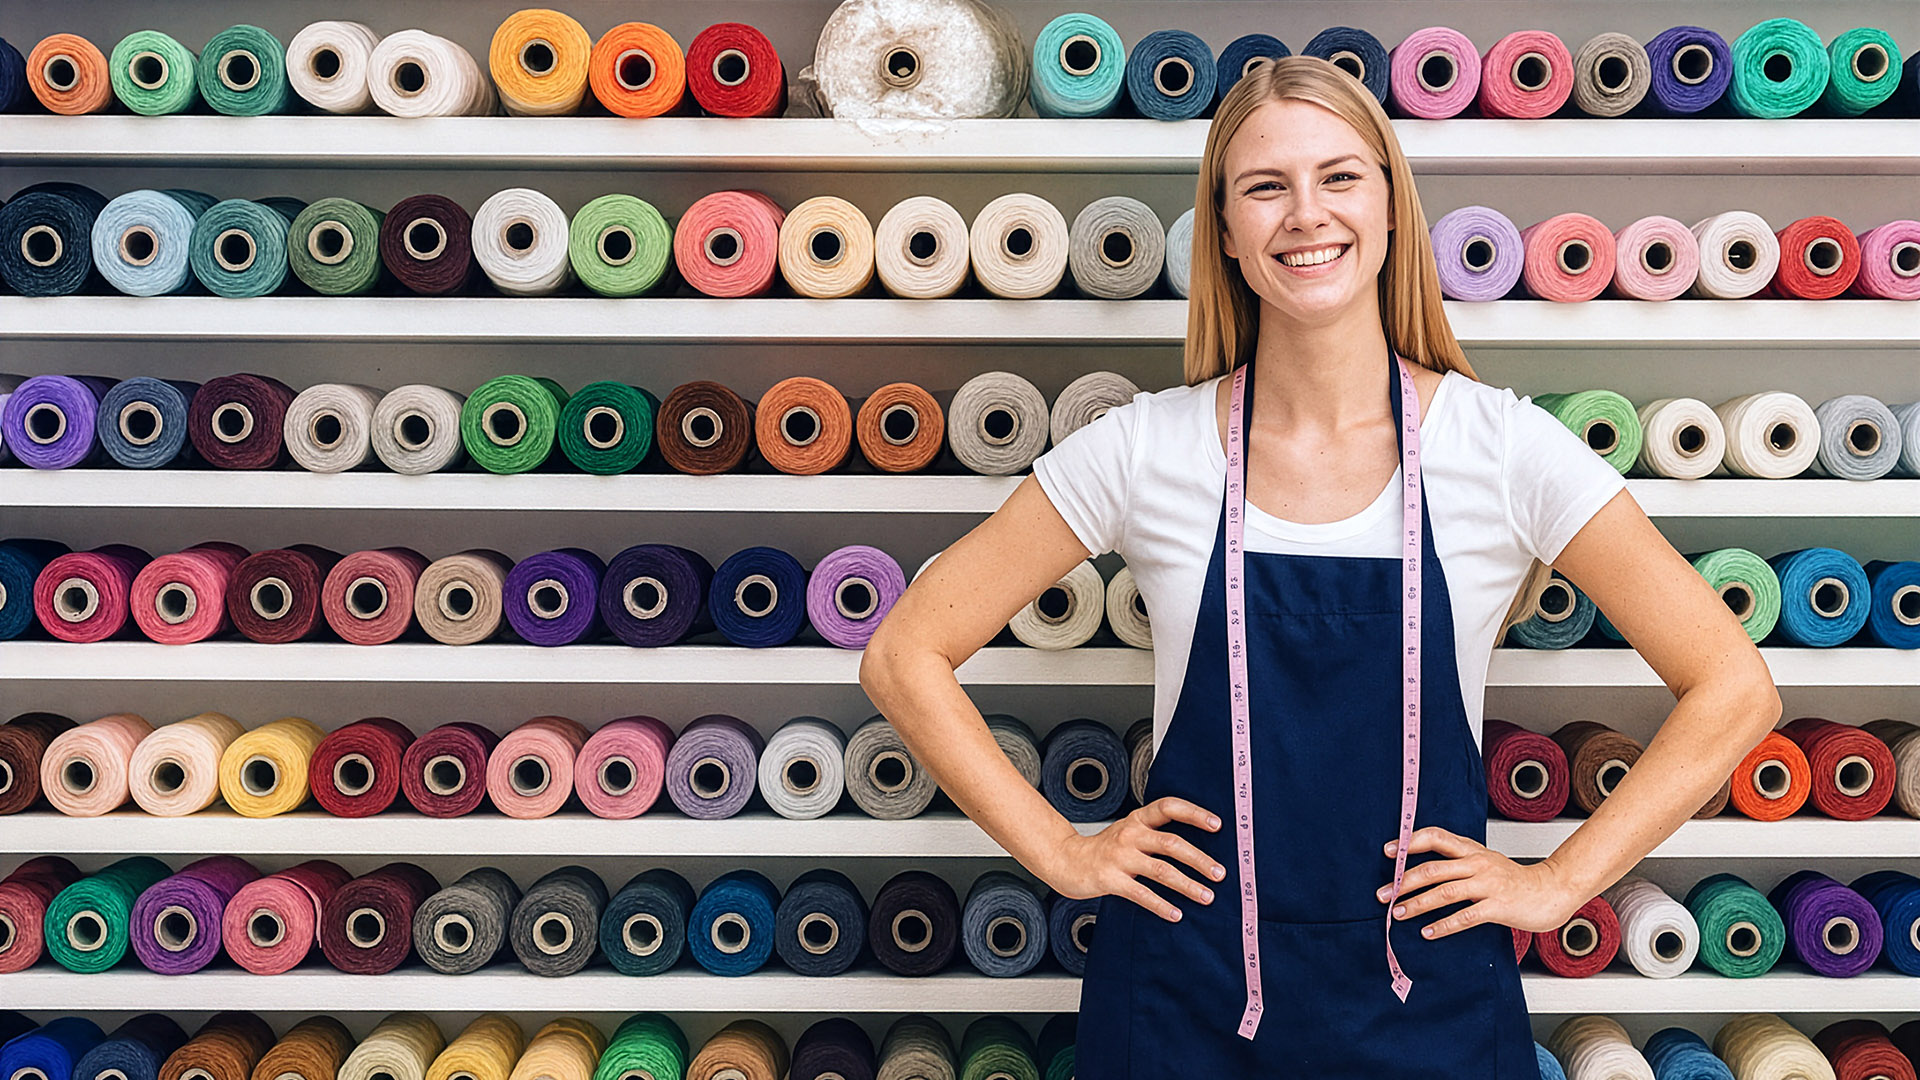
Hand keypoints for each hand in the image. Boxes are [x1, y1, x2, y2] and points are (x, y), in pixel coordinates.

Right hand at [1038, 797, 1226, 921]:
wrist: (1065, 860)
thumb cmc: (1104, 849)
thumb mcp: (1129, 832)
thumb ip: (1155, 835)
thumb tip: (1199, 850)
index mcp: (1137, 820)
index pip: (1168, 807)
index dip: (1194, 814)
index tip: (1217, 825)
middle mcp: (1129, 834)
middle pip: (1171, 843)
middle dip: (1199, 860)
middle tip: (1219, 874)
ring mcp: (1119, 857)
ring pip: (1161, 870)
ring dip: (1187, 885)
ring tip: (1206, 897)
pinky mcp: (1110, 879)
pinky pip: (1141, 893)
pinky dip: (1161, 905)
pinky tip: (1176, 914)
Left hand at [1377, 827, 1585, 939]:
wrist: (1552, 890)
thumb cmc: (1515, 879)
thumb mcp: (1485, 861)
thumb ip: (1458, 861)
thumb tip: (1422, 869)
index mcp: (1472, 850)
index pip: (1436, 837)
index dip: (1409, 842)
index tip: (1388, 851)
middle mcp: (1478, 864)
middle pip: (1433, 869)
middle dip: (1403, 882)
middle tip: (1383, 894)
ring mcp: (1488, 885)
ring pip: (1444, 892)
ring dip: (1417, 904)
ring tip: (1398, 913)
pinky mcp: (1498, 907)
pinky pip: (1465, 917)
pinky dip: (1443, 925)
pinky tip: (1428, 932)